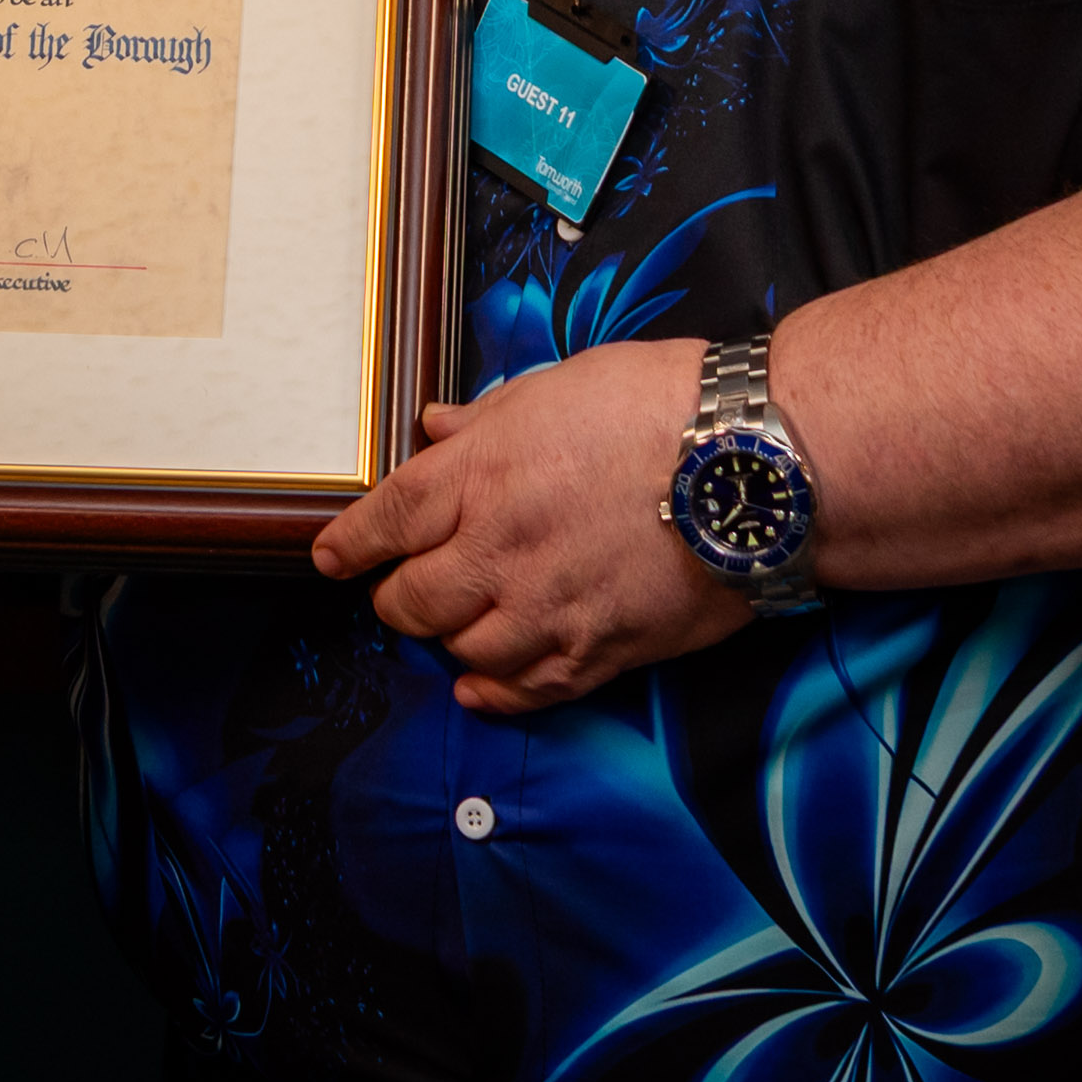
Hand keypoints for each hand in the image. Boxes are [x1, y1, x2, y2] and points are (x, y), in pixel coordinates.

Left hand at [308, 339, 743, 712]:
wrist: (752, 466)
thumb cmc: (659, 407)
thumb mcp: (554, 388)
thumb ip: (485, 420)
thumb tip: (436, 429)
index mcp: (479, 476)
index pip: (386, 522)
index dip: (349, 544)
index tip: (329, 558)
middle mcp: (500, 551)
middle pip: (413, 599)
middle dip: (396, 597)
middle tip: (400, 591)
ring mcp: (549, 610)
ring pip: (464, 650)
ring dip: (449, 640)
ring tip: (453, 627)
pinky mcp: (601, 651)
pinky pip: (528, 690)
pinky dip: (495, 693)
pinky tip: (480, 687)